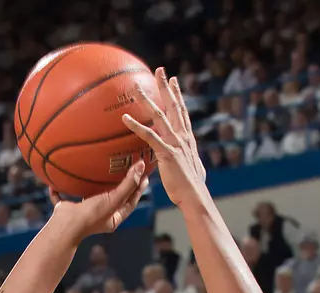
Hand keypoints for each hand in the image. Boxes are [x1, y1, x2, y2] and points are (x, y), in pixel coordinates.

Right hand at [46, 161, 147, 244]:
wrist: (67, 226)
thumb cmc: (93, 215)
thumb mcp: (114, 199)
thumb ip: (128, 183)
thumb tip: (141, 166)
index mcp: (113, 218)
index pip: (130, 202)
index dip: (138, 189)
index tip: (144, 175)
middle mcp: (99, 216)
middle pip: (112, 199)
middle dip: (119, 186)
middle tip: (127, 169)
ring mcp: (83, 213)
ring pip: (88, 198)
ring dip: (92, 187)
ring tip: (98, 171)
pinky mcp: (67, 210)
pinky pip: (63, 198)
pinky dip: (60, 191)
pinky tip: (57, 182)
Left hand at [123, 69, 208, 210]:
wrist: (194, 196)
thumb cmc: (191, 187)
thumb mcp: (191, 168)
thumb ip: (187, 159)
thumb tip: (188, 160)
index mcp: (187, 138)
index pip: (182, 111)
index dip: (177, 94)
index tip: (174, 80)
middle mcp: (182, 136)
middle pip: (173, 105)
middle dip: (166, 87)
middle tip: (160, 70)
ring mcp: (175, 142)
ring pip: (159, 116)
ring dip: (147, 100)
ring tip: (136, 88)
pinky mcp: (167, 152)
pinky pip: (149, 135)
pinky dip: (136, 125)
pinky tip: (125, 118)